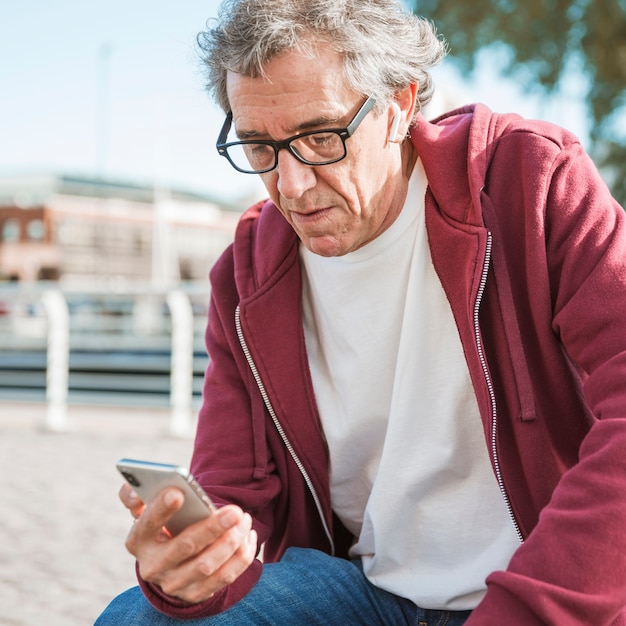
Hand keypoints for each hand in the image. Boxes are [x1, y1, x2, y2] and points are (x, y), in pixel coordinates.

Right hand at [119, 483, 257, 603]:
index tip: (178, 492)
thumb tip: (134, 488)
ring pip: (208, 565)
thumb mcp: (146, 511)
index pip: (147, 524)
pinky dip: (241, 557)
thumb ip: (136, 496)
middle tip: (235, 511)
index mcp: (138, 540)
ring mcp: (174, 584)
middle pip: (185, 546)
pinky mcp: (196, 594)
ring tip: (245, 519)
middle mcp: (153, 566)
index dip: (161, 510)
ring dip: (232, 541)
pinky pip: (224, 578)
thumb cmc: (162, 526)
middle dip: (212, 528)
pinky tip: (248, 536)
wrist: (169, 564)